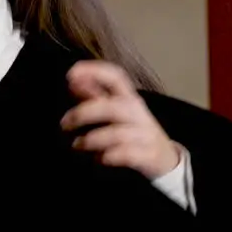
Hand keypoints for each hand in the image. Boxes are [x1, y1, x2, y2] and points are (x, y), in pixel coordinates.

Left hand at [60, 60, 180, 179]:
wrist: (166, 160)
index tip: (70, 74)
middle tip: (64, 124)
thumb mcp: (116, 111)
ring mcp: (144, 134)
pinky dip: (108, 157)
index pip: (116, 77)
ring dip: (92, 139)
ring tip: (77, 145)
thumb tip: (73, 80)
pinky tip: (98, 158)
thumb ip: (94, 95)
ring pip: (117, 133)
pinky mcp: (148, 155)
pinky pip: (126, 154)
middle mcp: (138, 113)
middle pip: (112, 106)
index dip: (94, 72)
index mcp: (128, 97)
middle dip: (85, 113)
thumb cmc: (133, 131)